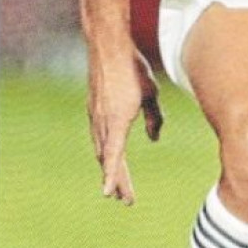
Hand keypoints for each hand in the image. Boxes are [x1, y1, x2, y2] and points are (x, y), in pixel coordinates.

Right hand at [86, 44, 162, 204]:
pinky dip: (104, 151)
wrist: (108, 47)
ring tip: (117, 185)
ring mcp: (94, 116)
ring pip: (101, 150)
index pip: (114, 157)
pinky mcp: (93, 108)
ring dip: (109, 168)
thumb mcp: (151, 94)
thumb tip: (154, 139)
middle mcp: (101, 122)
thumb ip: (154, 119)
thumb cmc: (132, 69)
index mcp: (116, 121)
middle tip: (125, 200)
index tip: (109, 195)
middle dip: (117, 181)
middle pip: (108, 159)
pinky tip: (108, 155)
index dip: (113, 178)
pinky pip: (98, 136)